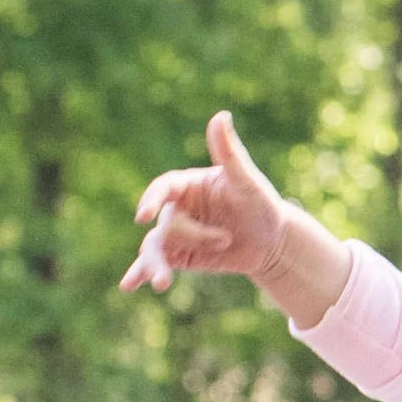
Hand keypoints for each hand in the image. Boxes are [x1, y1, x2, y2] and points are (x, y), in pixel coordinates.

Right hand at [121, 112, 287, 293]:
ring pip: (155, 246)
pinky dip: (142, 273)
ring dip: (156, 264)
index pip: (165, 187)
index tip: (145, 214)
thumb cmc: (262, 205)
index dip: (153, 198)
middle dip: (196, 236)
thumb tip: (221, 116)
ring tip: (161, 283)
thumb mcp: (249, 182)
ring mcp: (176, 232)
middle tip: (225, 240)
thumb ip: (231, 154)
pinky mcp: (179, 256)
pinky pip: (156, 263)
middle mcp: (178, 207)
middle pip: (168, 223)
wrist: (272, 243)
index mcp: (189, 184)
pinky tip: (129, 285)